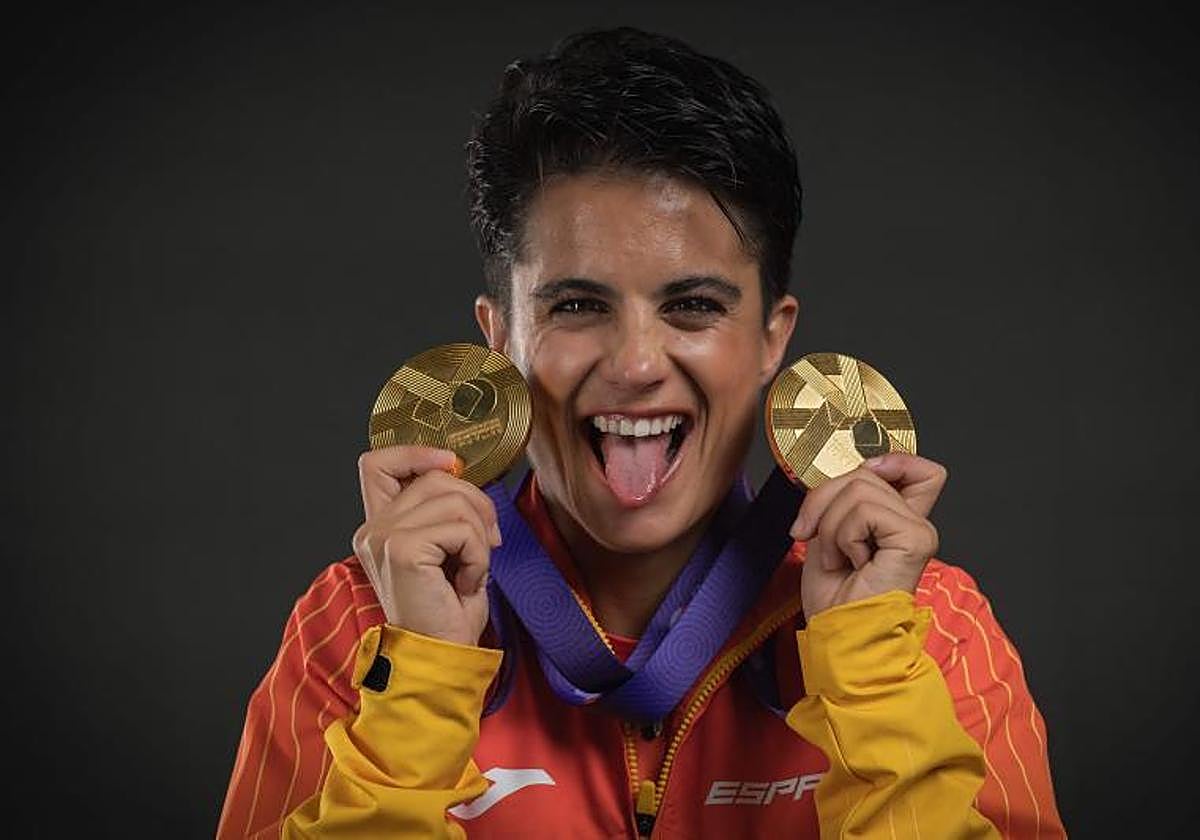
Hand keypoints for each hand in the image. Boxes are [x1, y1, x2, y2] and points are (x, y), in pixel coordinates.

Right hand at [352, 446, 500, 645]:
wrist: (441, 658)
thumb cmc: (447, 611)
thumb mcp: (446, 549)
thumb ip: (444, 510)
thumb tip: (461, 474)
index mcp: (379, 527)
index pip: (378, 463)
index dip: (417, 452)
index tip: (451, 463)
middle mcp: (372, 529)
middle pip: (435, 478)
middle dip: (477, 503)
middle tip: (489, 542)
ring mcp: (383, 538)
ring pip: (455, 500)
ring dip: (480, 536)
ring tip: (472, 570)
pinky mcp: (403, 550)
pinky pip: (462, 529)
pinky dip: (478, 555)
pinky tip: (467, 583)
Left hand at [790, 453, 946, 620]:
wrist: (841, 637)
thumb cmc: (834, 597)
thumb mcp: (830, 531)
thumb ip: (846, 496)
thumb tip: (857, 469)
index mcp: (899, 521)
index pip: (920, 470)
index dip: (890, 460)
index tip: (861, 480)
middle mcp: (915, 523)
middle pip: (866, 473)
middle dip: (823, 501)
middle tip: (815, 538)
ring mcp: (919, 531)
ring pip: (859, 488)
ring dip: (831, 526)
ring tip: (838, 559)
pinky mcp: (915, 539)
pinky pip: (864, 510)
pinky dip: (843, 536)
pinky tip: (852, 563)